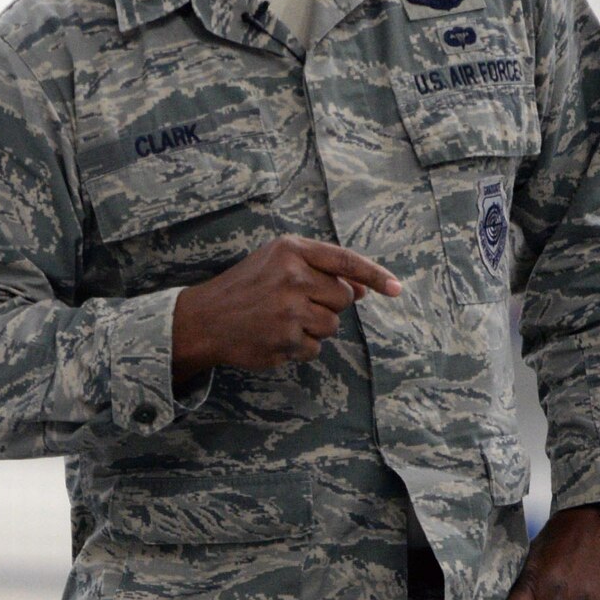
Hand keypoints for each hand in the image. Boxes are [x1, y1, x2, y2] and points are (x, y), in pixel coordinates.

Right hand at [171, 236, 400, 383]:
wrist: (203, 319)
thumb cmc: (245, 288)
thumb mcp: (277, 263)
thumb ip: (320, 270)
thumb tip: (366, 290)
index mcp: (291, 250)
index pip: (345, 261)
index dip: (375, 275)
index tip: (396, 289)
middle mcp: (292, 276)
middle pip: (344, 297)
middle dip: (328, 304)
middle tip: (296, 303)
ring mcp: (288, 310)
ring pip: (332, 326)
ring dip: (314, 328)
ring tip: (283, 321)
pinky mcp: (284, 340)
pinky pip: (315, 349)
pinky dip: (300, 347)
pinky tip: (275, 337)